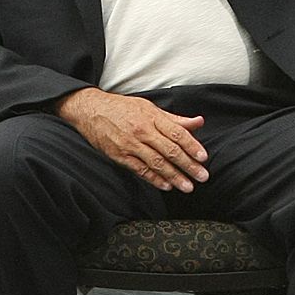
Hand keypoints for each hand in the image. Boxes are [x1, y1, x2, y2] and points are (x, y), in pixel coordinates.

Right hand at [58, 88, 208, 192]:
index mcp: (152, 117)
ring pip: (157, 163)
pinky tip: (166, 186)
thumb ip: (174, 119)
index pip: (177, 133)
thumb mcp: (149, 108)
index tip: (204, 157)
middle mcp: (143, 131)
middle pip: (170, 150)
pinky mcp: (119, 156)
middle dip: (188, 165)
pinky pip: (140, 169)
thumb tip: (198, 122)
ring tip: (187, 186)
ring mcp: (130, 145)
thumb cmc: (123, 108)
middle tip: (202, 176)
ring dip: (174, 176)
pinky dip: (154, 179)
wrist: (91, 109)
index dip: (192, 146)